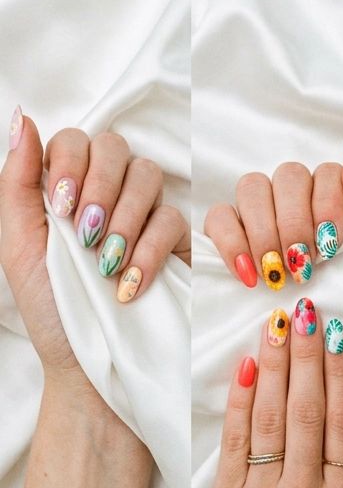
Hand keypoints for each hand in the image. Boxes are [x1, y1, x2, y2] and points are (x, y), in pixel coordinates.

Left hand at [1, 113, 160, 487]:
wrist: (88, 369)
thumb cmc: (52, 314)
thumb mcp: (19, 248)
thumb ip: (18, 182)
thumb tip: (22, 118)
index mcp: (67, 188)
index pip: (75, 139)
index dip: (69, 163)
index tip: (58, 209)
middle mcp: (108, 194)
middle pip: (116, 148)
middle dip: (98, 187)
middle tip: (83, 233)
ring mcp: (145, 216)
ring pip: (149, 177)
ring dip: (123, 218)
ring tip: (103, 264)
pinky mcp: (178, 245)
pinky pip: (174, 222)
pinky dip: (149, 251)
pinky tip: (128, 284)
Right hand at [205, 156, 342, 289]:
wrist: (312, 327)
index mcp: (331, 193)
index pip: (328, 172)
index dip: (328, 204)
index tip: (331, 245)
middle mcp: (293, 192)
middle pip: (289, 175)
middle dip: (296, 221)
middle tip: (302, 263)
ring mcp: (257, 206)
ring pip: (252, 186)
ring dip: (265, 231)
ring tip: (276, 272)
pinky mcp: (224, 227)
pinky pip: (218, 215)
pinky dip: (232, 244)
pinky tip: (248, 275)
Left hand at [207, 310, 342, 487]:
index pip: (340, 423)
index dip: (339, 374)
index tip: (337, 333)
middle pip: (304, 412)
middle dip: (304, 355)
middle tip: (305, 312)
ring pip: (268, 419)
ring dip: (272, 366)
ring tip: (275, 325)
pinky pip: (234, 443)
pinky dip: (239, 402)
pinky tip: (245, 367)